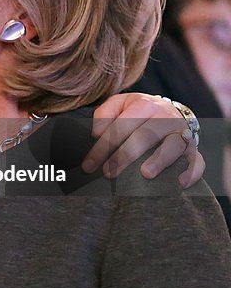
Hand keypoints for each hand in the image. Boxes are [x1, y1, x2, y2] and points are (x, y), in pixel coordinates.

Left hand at [83, 93, 203, 187]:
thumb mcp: (119, 104)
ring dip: (159, 160)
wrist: (170, 111)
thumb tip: (96, 134)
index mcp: (144, 104)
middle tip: (109, 173)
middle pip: (144, 136)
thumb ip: (104, 114)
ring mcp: (182, 133)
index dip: (103, 146)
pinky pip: (197, 161)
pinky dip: (191, 172)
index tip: (90, 165)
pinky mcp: (194, 149)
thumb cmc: (137, 112)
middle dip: (124, 156)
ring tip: (145, 174)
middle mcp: (165, 116)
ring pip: (173, 145)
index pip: (120, 126)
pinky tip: (179, 182)